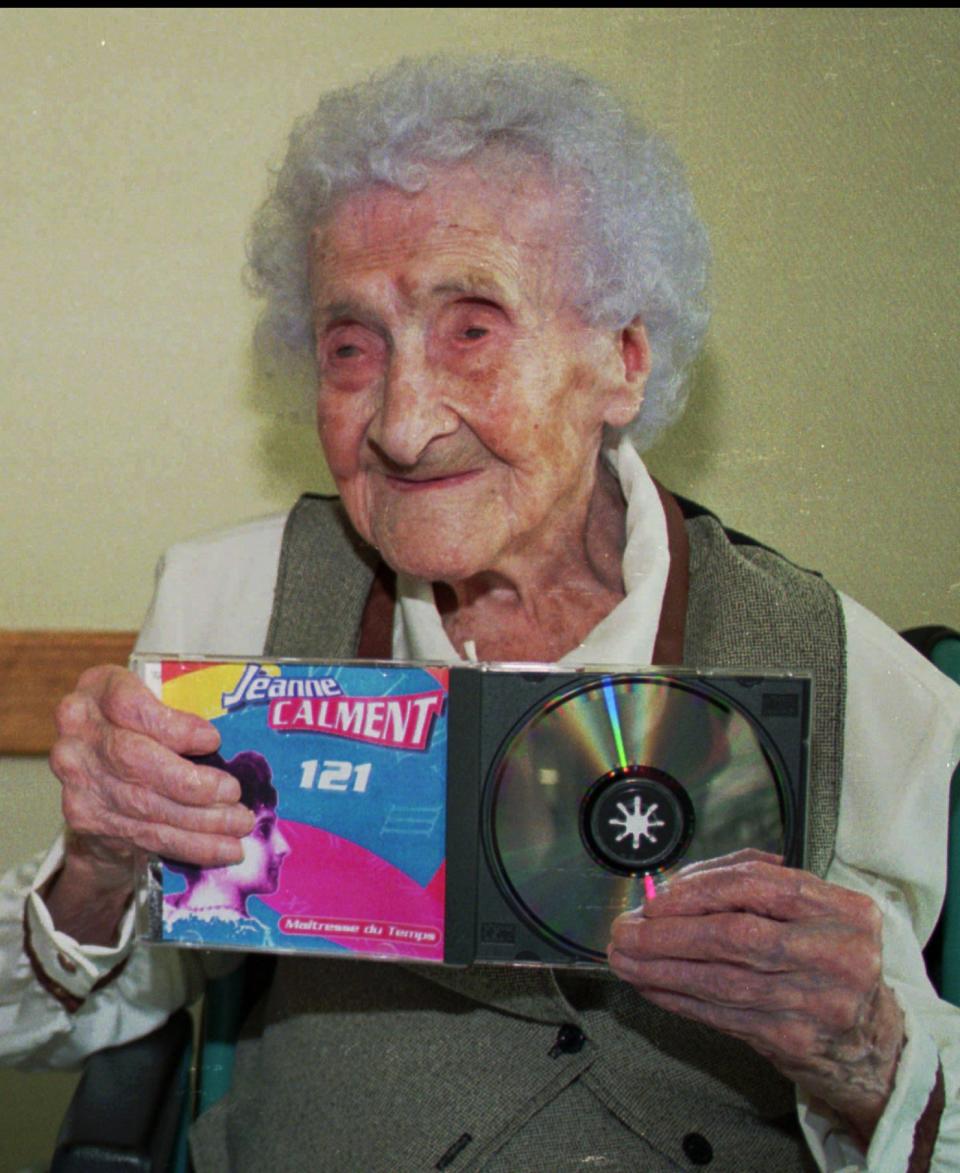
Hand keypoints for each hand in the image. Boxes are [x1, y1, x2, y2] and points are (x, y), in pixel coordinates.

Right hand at [50, 664, 254, 888]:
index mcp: (99, 691)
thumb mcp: (156, 707)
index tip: (212, 740)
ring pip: (144, 804)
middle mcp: (79, 735)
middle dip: (190, 782)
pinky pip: (145, 835)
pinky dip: (190, 844)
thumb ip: (181, 717)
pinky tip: (222, 848)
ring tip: (239, 823)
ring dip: (200, 820)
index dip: (173, 726)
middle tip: (232, 792)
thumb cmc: (138, 730)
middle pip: (134, 760)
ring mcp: (78, 780)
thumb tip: (226, 743)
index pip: (129, 706)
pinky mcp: (87, 818)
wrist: (95, 777)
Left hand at [608, 851, 904, 1147]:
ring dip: (661, 967)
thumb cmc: (830, 964)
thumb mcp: (815, 915)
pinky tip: (652, 986)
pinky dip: (678, 998)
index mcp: (842, 910)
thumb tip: (673, 886)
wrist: (875, 1046)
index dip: (697, 889)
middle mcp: (836, 953)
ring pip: (720, 979)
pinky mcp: (793, 1040)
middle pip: (734, 935)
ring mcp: (817, 1001)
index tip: (656, 898)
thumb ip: (752, 887)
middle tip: (626, 929)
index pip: (757, 885)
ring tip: (626, 958)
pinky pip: (720, 1014)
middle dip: (668, 932)